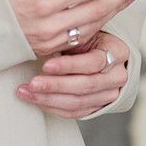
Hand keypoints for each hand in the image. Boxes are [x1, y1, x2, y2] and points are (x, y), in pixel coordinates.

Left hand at [15, 30, 129, 118]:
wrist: (99, 53)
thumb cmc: (88, 39)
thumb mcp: (84, 33)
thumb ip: (71, 36)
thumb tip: (42, 38)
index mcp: (118, 52)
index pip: (94, 62)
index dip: (69, 65)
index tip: (46, 65)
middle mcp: (118, 76)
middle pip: (86, 85)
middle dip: (56, 85)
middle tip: (32, 83)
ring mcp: (110, 94)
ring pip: (79, 102)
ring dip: (49, 99)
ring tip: (26, 92)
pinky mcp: (98, 107)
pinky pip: (75, 113)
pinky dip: (53, 107)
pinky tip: (36, 100)